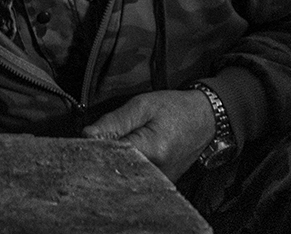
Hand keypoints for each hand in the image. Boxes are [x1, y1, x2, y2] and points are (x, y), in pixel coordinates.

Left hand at [79, 89, 215, 180]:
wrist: (205, 119)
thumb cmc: (174, 108)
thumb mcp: (142, 106)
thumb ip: (114, 122)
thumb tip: (87, 135)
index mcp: (152, 150)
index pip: (110, 156)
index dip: (94, 147)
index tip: (85, 139)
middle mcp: (158, 172)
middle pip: (116, 169)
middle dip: (103, 156)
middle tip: (97, 141)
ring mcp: (161, 181)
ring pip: (125, 174)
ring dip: (114, 161)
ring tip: (114, 145)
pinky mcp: (162, 183)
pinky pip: (136, 177)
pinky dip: (126, 167)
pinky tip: (125, 155)